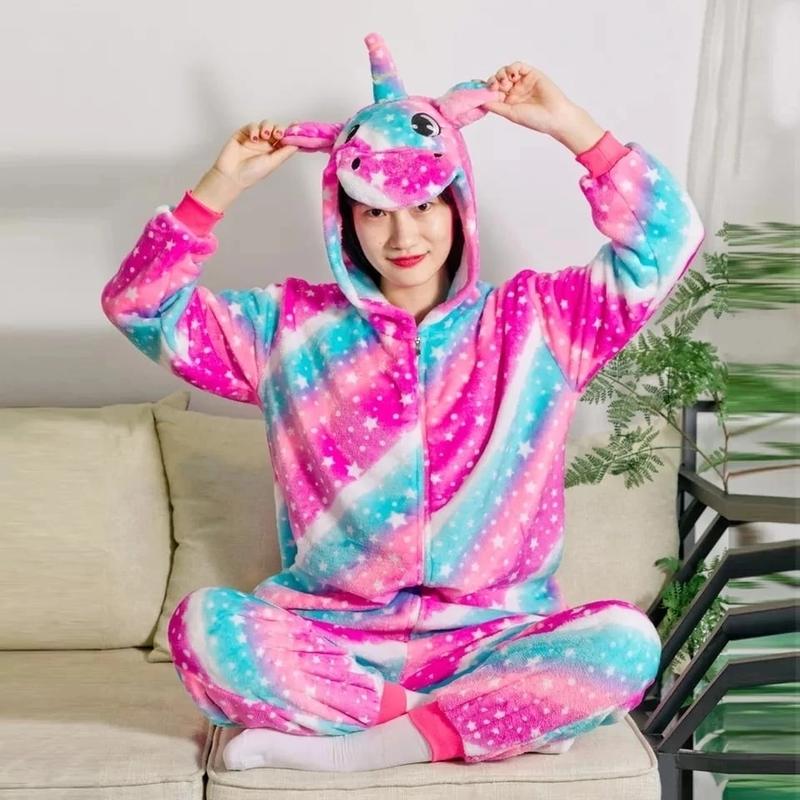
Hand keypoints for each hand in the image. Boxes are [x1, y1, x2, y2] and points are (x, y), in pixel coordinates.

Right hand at [212, 120, 298, 189]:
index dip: (291, 131)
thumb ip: (286, 152)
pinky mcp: (244, 133)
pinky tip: (253, 139)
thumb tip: (299, 143)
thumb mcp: (273, 162)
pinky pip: (252, 125)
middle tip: (278, 135)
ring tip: (265, 135)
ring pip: (265, 124)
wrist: (232, 175)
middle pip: (276, 128)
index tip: (297, 125)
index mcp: (275, 151)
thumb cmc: (252, 173)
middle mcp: (266, 144)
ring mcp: (255, 138)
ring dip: (267, 127)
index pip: (285, 138)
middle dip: (279, 128)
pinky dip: (254, 129)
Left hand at [482, 63, 603, 151]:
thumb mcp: (511, 114)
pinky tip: (512, 75)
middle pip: (497, 80)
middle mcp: (514, 91)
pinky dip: (512, 68)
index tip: (476, 87)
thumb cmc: (535, 119)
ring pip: (506, 72)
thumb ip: (496, 107)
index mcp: (508, 102)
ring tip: (504, 82)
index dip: (485, 89)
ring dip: (501, 74)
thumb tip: (480, 102)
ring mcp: (522, 82)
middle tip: (495, 86)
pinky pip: (518, 66)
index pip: (493, 92)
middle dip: (493, 81)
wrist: (554, 116)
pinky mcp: (531, 74)